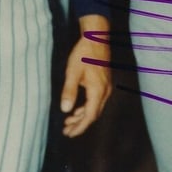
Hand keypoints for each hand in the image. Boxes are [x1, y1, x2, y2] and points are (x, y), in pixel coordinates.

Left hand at [60, 14, 111, 137]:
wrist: (96, 38)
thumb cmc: (84, 53)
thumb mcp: (72, 72)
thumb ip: (69, 91)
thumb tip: (65, 109)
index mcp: (98, 90)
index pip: (89, 116)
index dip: (79, 127)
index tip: (69, 134)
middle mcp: (104, 91)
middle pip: (93, 115)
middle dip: (80, 124)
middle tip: (66, 130)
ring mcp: (106, 87)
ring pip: (95, 108)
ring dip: (82, 116)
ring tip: (69, 121)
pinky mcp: (104, 83)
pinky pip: (97, 101)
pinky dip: (87, 108)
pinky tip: (77, 108)